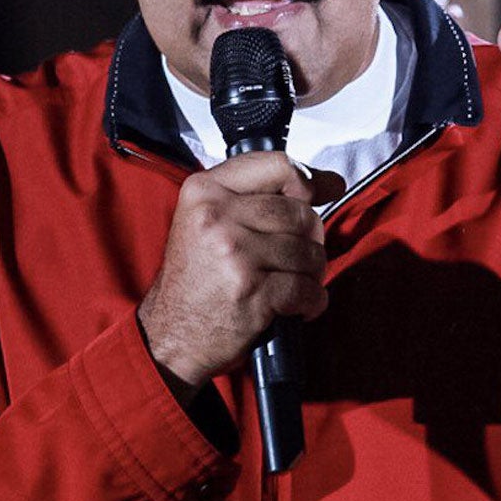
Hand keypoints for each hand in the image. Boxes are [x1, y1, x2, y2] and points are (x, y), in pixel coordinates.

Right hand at [139, 152, 327, 395]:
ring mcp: (234, 254)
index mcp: (205, 191)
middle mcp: (217, 217)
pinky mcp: (252, 292)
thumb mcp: (207, 221)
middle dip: (309, 240)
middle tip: (293, 260)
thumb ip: (257, 197)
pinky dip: (311, 302)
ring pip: (309, 252)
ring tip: (289, 284)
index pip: (278, 165)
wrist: (171, 334)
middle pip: (301, 213)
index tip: (325, 189)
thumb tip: (329, 182)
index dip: (309, 180)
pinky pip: (308, 289)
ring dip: (311, 274)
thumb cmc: (196, 280)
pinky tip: (296, 307)